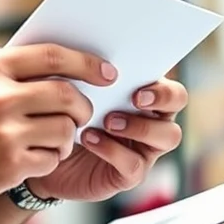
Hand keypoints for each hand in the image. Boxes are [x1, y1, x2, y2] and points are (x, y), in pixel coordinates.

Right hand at [0, 44, 114, 201]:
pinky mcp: (8, 166)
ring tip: (55, 137)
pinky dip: (50, 158)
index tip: (104, 71)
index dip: (85, 62)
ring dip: (68, 135)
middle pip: (67, 95)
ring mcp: (5, 134)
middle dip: (83, 104)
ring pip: (64, 130)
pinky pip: (51, 159)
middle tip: (82, 111)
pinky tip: (35, 156)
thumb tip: (39, 60)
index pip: (52, 57)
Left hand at [25, 78, 186, 202]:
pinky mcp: (129, 173)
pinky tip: (90, 138)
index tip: (137, 83)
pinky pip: (134, 164)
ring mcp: (144, 147)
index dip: (162, 83)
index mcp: (142, 91)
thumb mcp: (70, 86)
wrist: (45, 149)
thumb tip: (87, 50)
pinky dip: (113, 150)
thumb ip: (85, 68)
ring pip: (169, 136)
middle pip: (178, 102)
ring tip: (108, 121)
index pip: (169, 81)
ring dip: (140, 126)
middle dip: (162, 98)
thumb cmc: (62, 110)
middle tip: (135, 99)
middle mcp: (151, 117)